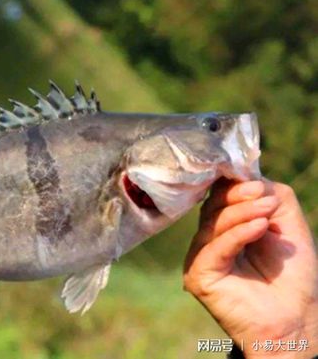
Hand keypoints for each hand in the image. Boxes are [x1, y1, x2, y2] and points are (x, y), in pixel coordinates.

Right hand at [184, 179, 317, 357]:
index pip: (219, 196)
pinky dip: (236, 235)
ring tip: (268, 211)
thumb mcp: (286, 222)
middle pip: (213, 206)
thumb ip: (271, 195)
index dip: (233, 184)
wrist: (296, 317)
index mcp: (225, 226)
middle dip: (238, 196)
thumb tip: (249, 178)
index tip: (256, 182)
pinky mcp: (198, 275)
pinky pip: (214, 248)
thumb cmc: (291, 274)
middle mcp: (208, 240)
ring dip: (242, 213)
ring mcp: (201, 257)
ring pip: (212, 224)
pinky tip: (259, 227)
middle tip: (263, 195)